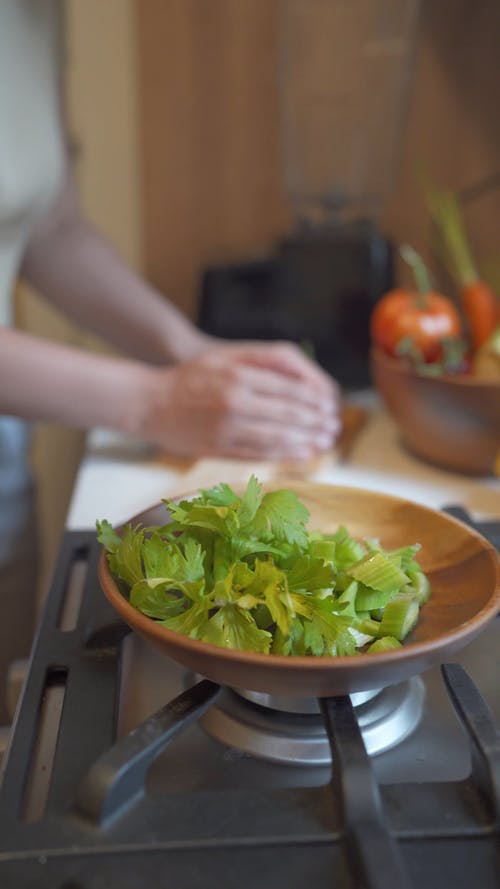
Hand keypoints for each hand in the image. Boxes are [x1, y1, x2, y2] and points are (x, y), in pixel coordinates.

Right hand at [140, 340, 341, 459]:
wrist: (151, 402)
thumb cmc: (193, 376)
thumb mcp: (228, 356)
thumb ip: (265, 361)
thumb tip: (306, 376)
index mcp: (238, 374)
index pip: (288, 388)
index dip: (314, 399)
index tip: (330, 405)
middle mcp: (234, 400)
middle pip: (288, 413)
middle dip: (316, 422)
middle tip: (334, 426)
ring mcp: (226, 426)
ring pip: (277, 436)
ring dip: (306, 440)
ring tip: (326, 442)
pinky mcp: (219, 447)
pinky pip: (260, 452)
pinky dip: (284, 454)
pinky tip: (302, 453)